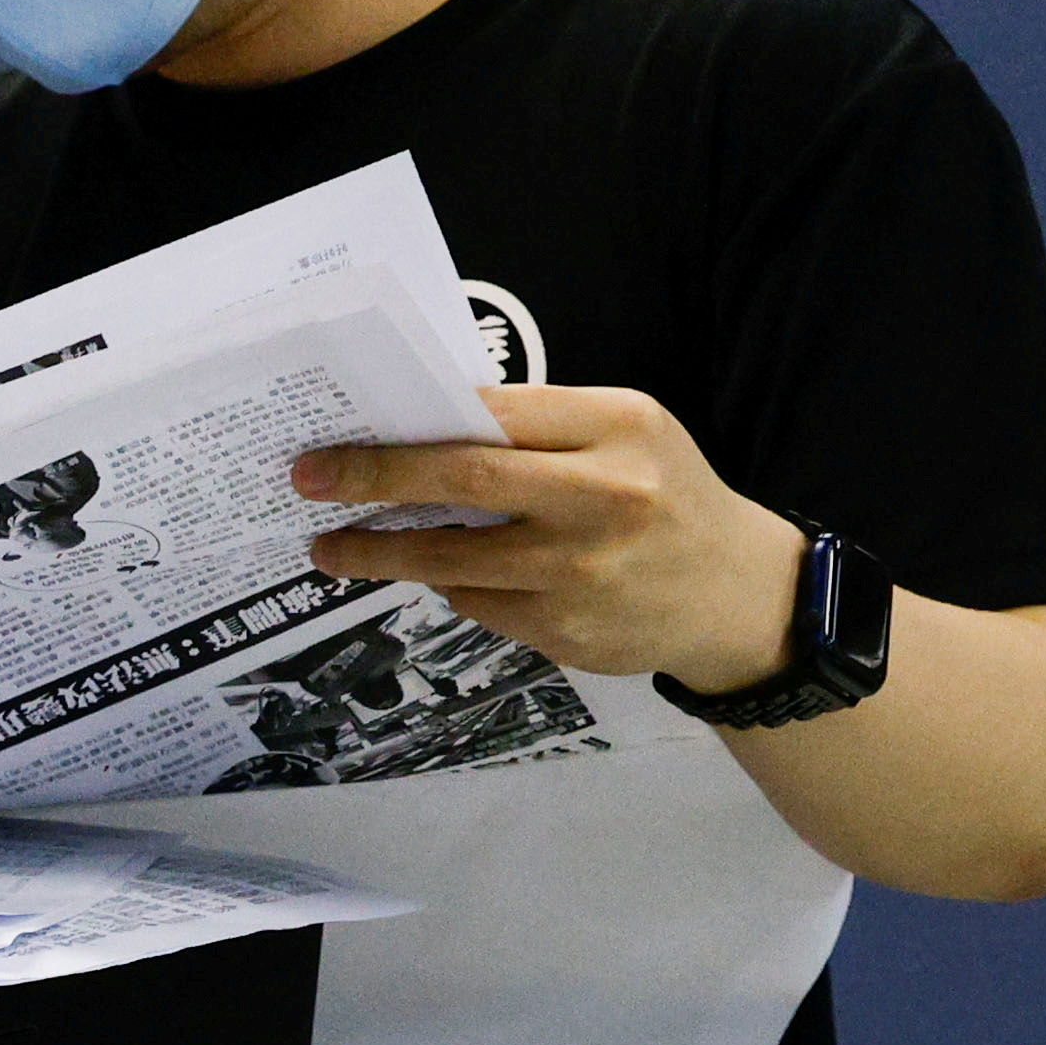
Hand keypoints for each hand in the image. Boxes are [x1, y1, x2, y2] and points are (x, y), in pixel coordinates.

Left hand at [290, 382, 801, 686]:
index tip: (342, 435)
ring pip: (450, 557)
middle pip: (462, 478)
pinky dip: (453, 585)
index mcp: (620, 428)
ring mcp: (582, 571)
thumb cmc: (667, 496)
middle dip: (372, 479)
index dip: (409, 426)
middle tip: (310, 481)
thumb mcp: (629, 436)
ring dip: (377, 553)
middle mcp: (604, 497)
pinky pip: (477, 603)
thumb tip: (422, 426)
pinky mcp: (566, 630)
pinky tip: (451, 575)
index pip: (492, 414)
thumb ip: (542, 427)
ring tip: (332, 548)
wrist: (735, 595)